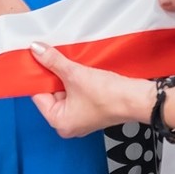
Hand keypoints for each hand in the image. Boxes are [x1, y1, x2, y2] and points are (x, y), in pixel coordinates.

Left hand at [30, 43, 155, 138]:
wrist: (138, 99)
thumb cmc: (109, 95)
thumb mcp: (75, 74)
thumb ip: (53, 61)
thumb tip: (36, 50)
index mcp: (59, 122)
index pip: (38, 96)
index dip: (38, 76)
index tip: (36, 59)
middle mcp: (68, 123)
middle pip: (51, 93)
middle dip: (53, 75)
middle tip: (52, 56)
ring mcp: (81, 117)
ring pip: (65, 90)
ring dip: (66, 75)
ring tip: (68, 60)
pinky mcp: (92, 108)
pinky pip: (77, 91)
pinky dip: (77, 79)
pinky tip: (79, 67)